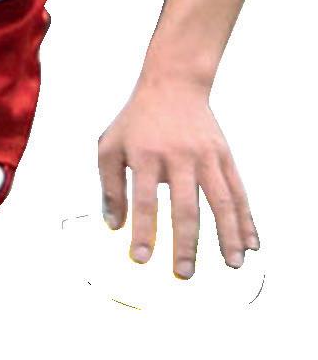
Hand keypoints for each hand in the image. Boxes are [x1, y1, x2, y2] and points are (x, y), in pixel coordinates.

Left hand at [96, 75, 259, 278]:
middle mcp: (179, 156)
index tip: (141, 259)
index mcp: (145, 156)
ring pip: (221, 201)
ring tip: (232, 265)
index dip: (143, 230)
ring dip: (227, 236)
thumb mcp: (110, 146)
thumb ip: (110, 187)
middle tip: (183, 274)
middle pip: (185, 206)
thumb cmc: (135, 122)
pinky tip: (250, 243)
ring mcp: (206, 156)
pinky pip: (238, 192)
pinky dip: (245, 219)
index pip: (143, 200)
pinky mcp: (225, 157)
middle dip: (185, 244)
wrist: (173, 85)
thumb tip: (114, 226)